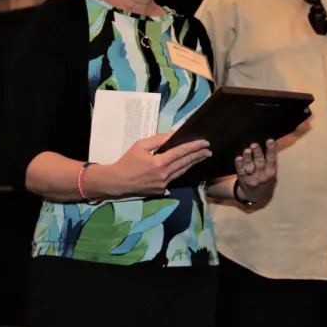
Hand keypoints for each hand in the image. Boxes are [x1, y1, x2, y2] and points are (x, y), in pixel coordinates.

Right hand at [96, 133, 210, 196]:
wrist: (117, 182)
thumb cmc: (127, 161)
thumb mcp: (141, 145)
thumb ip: (158, 140)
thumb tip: (173, 135)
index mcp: (159, 162)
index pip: (181, 153)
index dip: (194, 147)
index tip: (204, 143)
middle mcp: (164, 175)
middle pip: (185, 163)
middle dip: (198, 156)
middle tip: (208, 150)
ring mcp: (163, 184)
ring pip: (182, 172)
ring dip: (192, 164)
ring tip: (202, 157)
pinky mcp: (161, 191)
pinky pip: (174, 179)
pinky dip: (181, 172)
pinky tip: (186, 167)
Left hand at [234, 140, 277, 201]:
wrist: (257, 195)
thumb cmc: (265, 176)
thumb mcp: (271, 169)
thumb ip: (270, 158)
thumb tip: (270, 141)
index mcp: (271, 170)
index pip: (272, 158)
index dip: (271, 149)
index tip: (270, 140)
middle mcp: (262, 174)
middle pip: (259, 162)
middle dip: (257, 153)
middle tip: (254, 145)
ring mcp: (252, 178)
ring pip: (249, 166)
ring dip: (248, 158)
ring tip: (247, 150)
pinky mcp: (243, 179)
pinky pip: (241, 171)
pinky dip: (239, 165)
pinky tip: (238, 158)